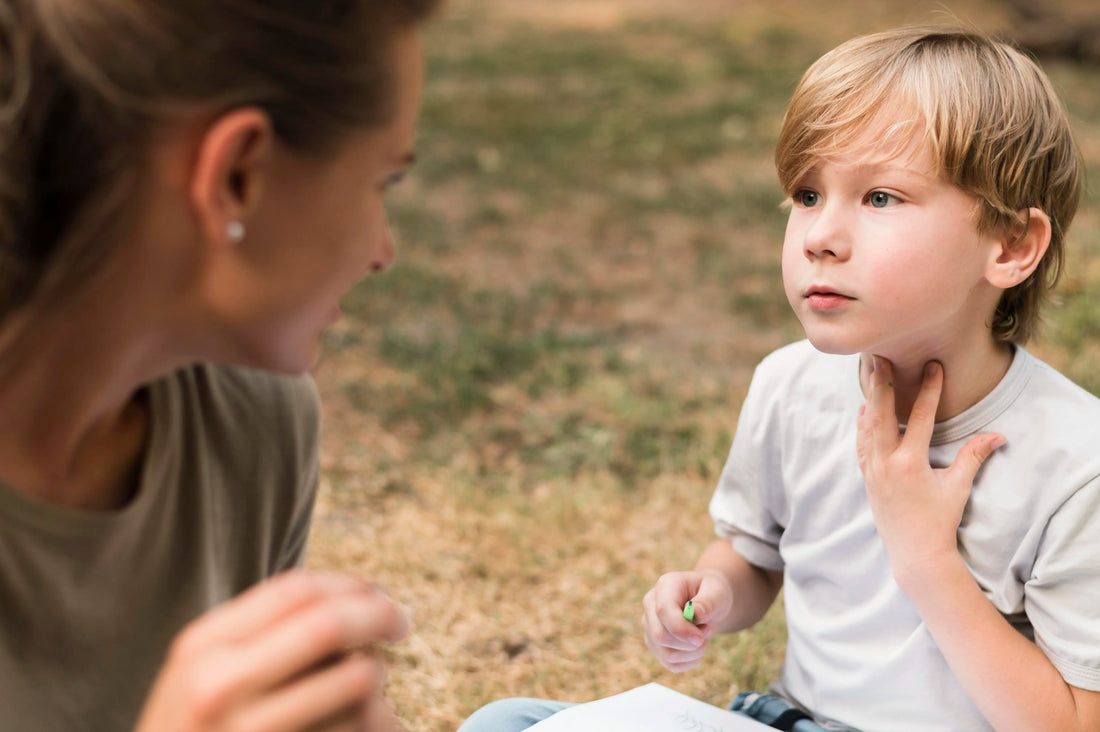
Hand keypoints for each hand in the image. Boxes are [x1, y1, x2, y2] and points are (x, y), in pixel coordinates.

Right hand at [134, 570, 407, 731]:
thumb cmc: (200, 729)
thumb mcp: (206, 672)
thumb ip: (262, 632)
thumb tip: (359, 596)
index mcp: (203, 648)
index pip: (296, 590)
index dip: (349, 586)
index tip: (375, 595)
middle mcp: (220, 688)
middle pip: (328, 626)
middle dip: (379, 615)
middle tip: (401, 622)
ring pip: (356, 679)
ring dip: (378, 674)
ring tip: (371, 687)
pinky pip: (359, 726)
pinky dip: (382, 720)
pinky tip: (374, 722)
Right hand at [641, 569, 732, 672]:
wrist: (708, 603)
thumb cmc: (713, 593)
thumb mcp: (718, 591)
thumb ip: (709, 601)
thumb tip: (697, 613)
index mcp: (665, 586)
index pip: (663, 611)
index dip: (680, 628)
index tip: (700, 638)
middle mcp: (650, 606)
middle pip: (660, 636)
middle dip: (689, 643)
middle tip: (707, 630)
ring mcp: (650, 626)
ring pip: (667, 654)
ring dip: (693, 652)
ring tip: (703, 636)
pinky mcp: (655, 645)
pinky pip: (672, 665)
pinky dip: (690, 661)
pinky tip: (696, 647)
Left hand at [857, 357, 1004, 589]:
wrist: (915, 553)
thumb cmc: (940, 521)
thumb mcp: (958, 488)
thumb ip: (974, 457)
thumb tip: (999, 435)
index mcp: (909, 463)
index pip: (919, 418)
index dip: (928, 391)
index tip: (933, 366)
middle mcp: (885, 463)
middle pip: (880, 414)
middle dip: (881, 384)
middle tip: (879, 357)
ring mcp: (872, 470)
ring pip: (867, 427)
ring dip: (869, 399)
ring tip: (871, 374)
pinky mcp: (867, 478)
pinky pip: (861, 444)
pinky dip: (862, 424)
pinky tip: (864, 410)